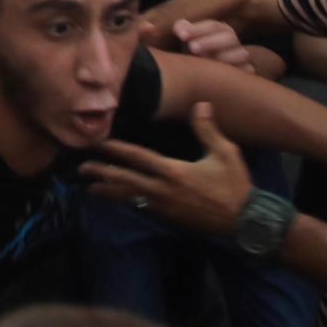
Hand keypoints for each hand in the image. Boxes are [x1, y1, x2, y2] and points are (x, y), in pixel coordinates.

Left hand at [80, 102, 253, 235]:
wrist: (245, 222)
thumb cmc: (234, 185)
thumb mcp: (225, 153)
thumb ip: (208, 129)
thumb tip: (200, 104)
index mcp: (173, 172)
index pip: (138, 158)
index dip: (116, 150)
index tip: (98, 144)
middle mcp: (163, 191)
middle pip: (124, 181)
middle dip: (102, 175)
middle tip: (81, 170)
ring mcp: (164, 208)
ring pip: (129, 198)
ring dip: (108, 192)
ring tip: (90, 189)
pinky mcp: (169, 219)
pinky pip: (141, 208)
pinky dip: (127, 202)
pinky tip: (119, 200)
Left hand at [167, 17, 254, 70]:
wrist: (209, 77)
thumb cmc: (195, 55)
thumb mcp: (185, 41)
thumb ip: (180, 30)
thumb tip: (168, 27)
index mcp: (219, 29)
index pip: (212, 26)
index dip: (197, 29)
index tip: (181, 35)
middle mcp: (233, 40)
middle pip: (229, 37)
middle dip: (210, 42)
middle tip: (192, 48)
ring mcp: (242, 56)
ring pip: (241, 54)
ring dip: (224, 58)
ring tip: (206, 62)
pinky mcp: (248, 72)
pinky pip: (248, 71)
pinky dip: (237, 73)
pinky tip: (222, 77)